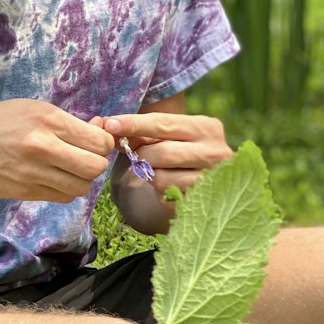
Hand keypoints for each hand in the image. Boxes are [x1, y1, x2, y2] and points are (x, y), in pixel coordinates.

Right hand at [0, 99, 115, 202]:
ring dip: (81, 179)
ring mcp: (33, 173)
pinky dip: (64, 189)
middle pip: (94, 167)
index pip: (98, 141)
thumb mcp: (31, 108)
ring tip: (68, 169)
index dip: (104, 142)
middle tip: (84, 157)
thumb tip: (98, 132)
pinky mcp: (24, 192)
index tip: (94, 140)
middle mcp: (43, 147)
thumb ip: (64, 123)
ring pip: (80, 187)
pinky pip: (61, 197)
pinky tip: (53, 178)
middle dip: (96, 163)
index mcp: (47, 120)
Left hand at [102, 112, 230, 194]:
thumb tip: (107, 125)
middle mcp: (216, 151)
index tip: (110, 124)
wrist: (208, 186)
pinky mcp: (202, 200)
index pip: (164, 123)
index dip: (134, 123)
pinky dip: (158, 192)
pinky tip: (169, 186)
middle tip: (139, 157)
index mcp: (207, 128)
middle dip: (143, 156)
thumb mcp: (168, 138)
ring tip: (158, 171)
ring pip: (162, 178)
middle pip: (164, 152)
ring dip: (150, 176)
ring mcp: (212, 179)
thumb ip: (142, 133)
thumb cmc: (182, 154)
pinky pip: (165, 197)